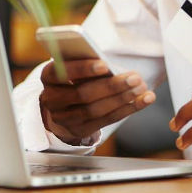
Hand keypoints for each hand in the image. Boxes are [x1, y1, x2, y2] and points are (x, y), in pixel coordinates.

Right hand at [39, 59, 155, 144]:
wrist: (63, 105)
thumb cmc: (74, 76)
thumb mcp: (74, 65)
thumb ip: (86, 62)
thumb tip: (111, 64)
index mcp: (48, 76)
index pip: (61, 72)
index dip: (83, 69)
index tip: (105, 65)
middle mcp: (52, 99)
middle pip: (83, 94)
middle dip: (112, 86)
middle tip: (134, 77)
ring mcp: (64, 118)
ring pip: (96, 110)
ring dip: (123, 99)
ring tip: (141, 88)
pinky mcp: (79, 130)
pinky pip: (106, 120)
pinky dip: (128, 109)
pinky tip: (143, 100)